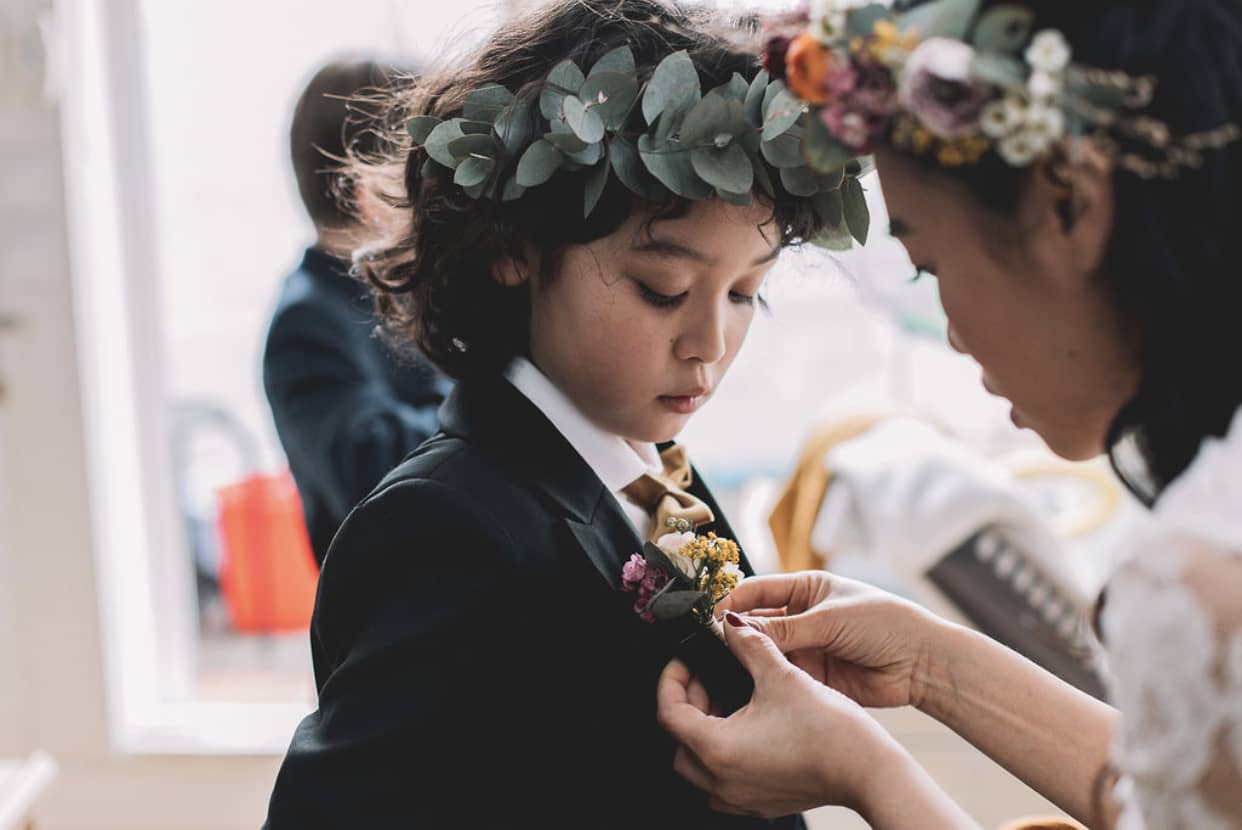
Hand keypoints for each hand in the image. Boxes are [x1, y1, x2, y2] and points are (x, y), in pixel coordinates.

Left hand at [656, 613, 913, 817]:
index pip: (668, 713)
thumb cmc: (827, 728)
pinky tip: (750, 725)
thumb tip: (729, 622)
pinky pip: (725, 780)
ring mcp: (742, 799)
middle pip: (679, 741)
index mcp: (716, 750)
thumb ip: (748, 644)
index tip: (686, 659)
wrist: (869, 772)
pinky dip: (725, 752)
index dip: (671, 678)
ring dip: (704, 730)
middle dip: (687, 704)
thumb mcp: (780, 674)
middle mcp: (721, 782)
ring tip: (728, 697)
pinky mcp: (763, 803)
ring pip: (699, 765)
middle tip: (706, 676)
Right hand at [718, 571, 950, 709]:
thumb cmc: (884, 623)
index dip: (732, 602)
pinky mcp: (812, 679)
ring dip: (747, 660)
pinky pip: (781, 678)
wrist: (922, 663)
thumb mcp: (830, 619)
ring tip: (726, 669)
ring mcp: (805, 649)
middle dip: (735, 634)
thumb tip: (736, 627)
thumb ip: (783, 627)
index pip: (756, 591)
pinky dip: (765, 682)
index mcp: (805, 589)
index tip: (710, 617)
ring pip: (765, 653)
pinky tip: (748, 688)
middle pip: (756, 624)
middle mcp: (801, 618)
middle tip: (711, 648)